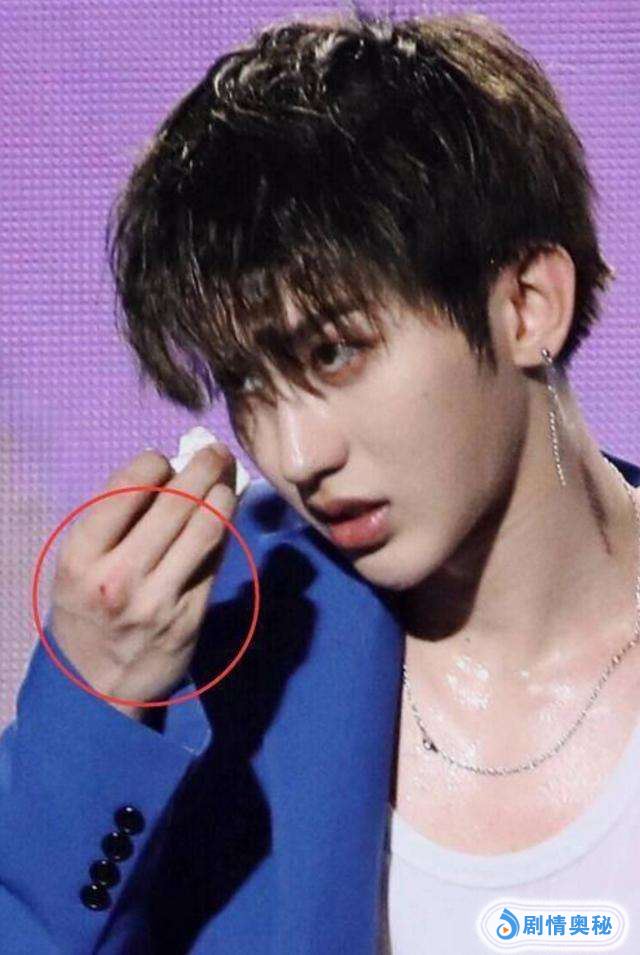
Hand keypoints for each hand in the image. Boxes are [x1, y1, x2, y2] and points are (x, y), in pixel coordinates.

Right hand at [50, 445, 238, 718]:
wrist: (97, 686)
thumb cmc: (88, 612)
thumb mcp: (81, 565)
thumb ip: (116, 521)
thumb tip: (169, 471)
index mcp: (82, 556)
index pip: (127, 490)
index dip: (154, 464)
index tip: (165, 461)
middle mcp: (120, 576)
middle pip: (175, 504)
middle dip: (202, 467)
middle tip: (216, 451)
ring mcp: (158, 599)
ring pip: (206, 528)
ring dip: (223, 494)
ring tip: (227, 478)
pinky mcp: (190, 617)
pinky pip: (215, 561)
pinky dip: (225, 530)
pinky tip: (227, 514)